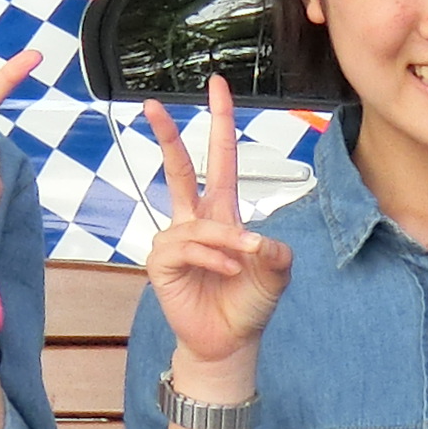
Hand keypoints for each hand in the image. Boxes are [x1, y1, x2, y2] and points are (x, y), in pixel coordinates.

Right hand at [140, 73, 293, 377]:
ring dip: (225, 244)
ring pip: (197, 224)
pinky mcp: (161, 263)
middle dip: (166, 136)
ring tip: (242, 265)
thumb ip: (274, 252)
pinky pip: (186, 248)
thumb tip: (255, 240)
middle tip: (152, 104)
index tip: (216, 86)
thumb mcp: (276, 273)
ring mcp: (174, 241)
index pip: (219, 160)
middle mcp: (194, 221)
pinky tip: (226, 273)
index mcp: (222, 214)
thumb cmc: (249, 303)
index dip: (219, 123)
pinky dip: (212, 259)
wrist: (230, 342)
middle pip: (179, 170)